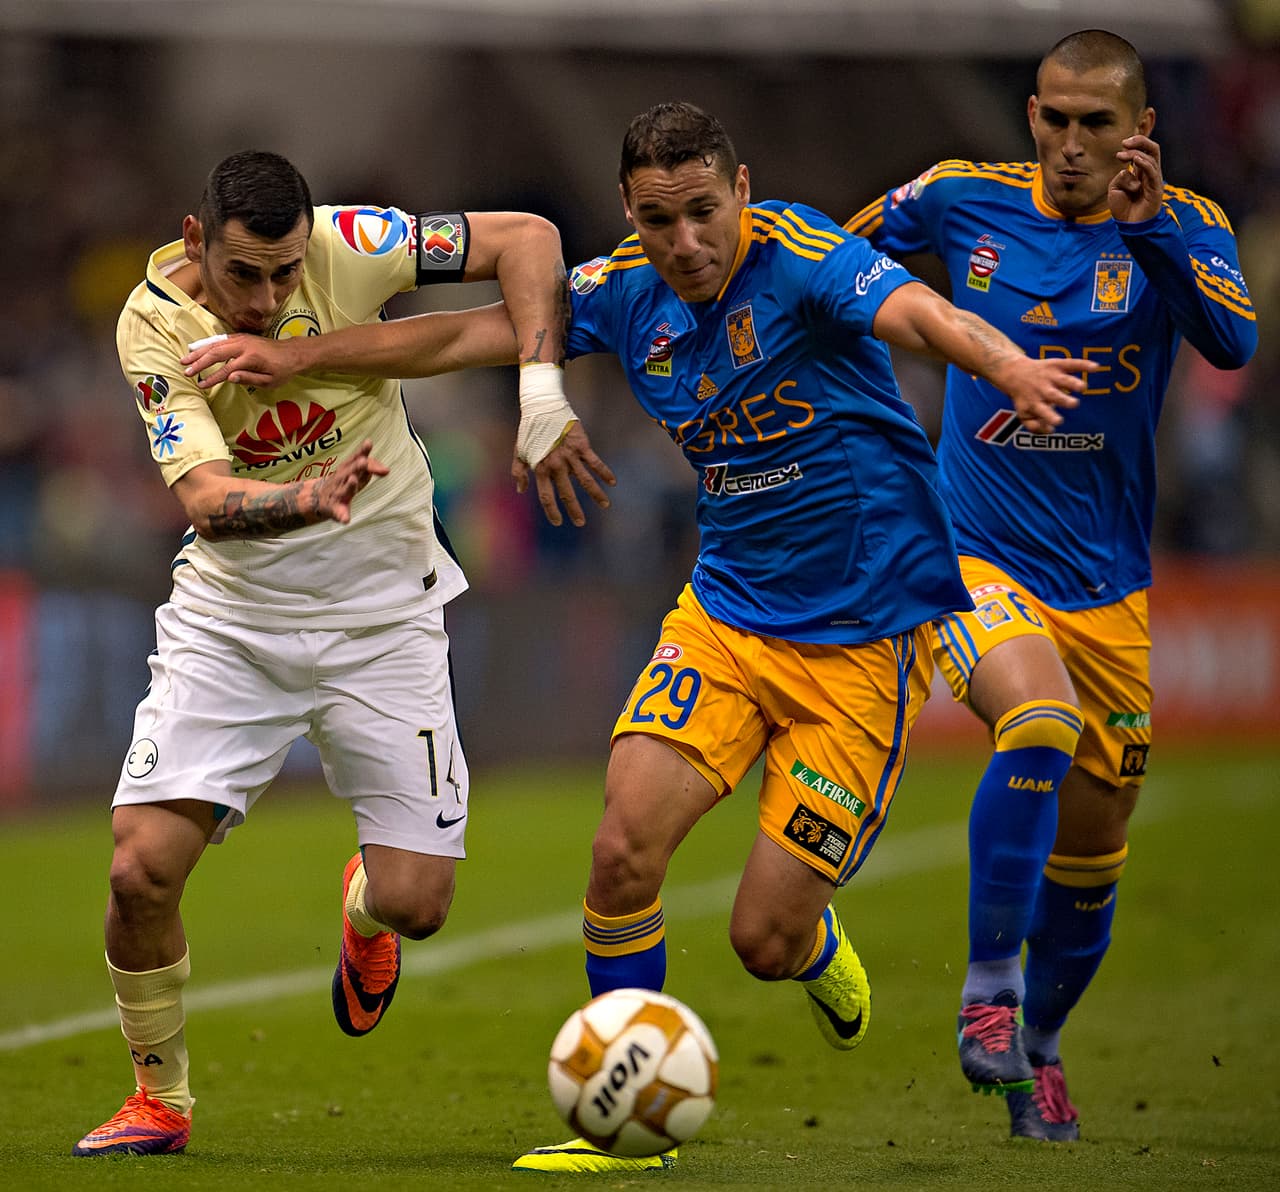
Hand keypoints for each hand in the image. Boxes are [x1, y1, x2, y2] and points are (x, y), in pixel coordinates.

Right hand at [181, 334, 304, 388]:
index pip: (226, 369)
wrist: (292, 352)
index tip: (201, 385)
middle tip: (186, 371)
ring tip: (185, 359)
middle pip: (216, 353)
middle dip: (199, 362)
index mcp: (251, 358)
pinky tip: (196, 348)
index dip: (212, 378)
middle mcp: (244, 345)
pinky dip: (206, 344)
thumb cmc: (282, 370)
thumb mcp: (270, 381)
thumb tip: (230, 378)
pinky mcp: (240, 337)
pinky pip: (219, 339)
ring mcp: (241, 339)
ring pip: (215, 343)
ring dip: (198, 351)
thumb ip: (249, 379)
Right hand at [313, 439, 388, 523]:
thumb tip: (387, 470)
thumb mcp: (357, 472)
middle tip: (363, 461)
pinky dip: (342, 515)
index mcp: (348, 469)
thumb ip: (372, 467)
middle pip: (349, 471)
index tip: (368, 443)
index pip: (356, 458)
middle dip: (356, 467)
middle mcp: (342, 479)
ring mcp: (338, 494)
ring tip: (354, 481)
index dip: (362, 452)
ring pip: (344, 489)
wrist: (318, 498)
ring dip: (349, 485)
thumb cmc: (344, 482)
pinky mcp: (334, 509)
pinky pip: (339, 512)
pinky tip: (346, 520)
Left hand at [512, 421, 615, 527]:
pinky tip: (612, 482)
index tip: (558, 522)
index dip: (552, 511)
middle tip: (581, 522)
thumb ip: (519, 471)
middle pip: (567, 493)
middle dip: (574, 510)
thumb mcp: (519, 451)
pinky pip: (595, 462)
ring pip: (585, 480)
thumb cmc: (530, 430)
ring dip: (596, 494)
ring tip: (605, 505)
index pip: (547, 496)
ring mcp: (570, 456)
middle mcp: (556, 465)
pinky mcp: (581, 446)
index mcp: (540, 468)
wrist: (543, 407)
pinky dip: (604, 472)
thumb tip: (521, 490)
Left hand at [992, 356, 1099, 433]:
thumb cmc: (1024, 398)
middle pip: (1054, 395)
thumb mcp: (1023, 414)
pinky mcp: (1057, 365)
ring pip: (1063, 379)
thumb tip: (1050, 431)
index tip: (1058, 422)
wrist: (1014, 373)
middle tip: (1074, 404)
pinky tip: (1095, 368)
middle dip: (1064, 400)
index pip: (1042, 411)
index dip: (1050, 417)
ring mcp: (1050, 377)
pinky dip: (1083, 365)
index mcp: (1034, 402)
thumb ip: (1034, 426)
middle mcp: (1042, 389)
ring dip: (1073, 383)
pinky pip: (1071, 364)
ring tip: (1083, 387)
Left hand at [1109, 134, 1163, 223]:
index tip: (1120, 149)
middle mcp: (1150, 173)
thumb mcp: (1115, 189)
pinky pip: (1153, 171)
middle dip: (1140, 141)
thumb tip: (1127, 169)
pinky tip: (1135, 160)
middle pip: (1153, 149)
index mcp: (1142, 172)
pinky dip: (1144, 163)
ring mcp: (1154, 179)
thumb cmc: (1123, 208)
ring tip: (1122, 156)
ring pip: (1152, 157)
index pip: (1144, 151)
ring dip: (1136, 153)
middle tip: (1124, 142)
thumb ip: (1120, 177)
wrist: (1129, 226)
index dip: (1134, 145)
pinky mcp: (1156, 188)